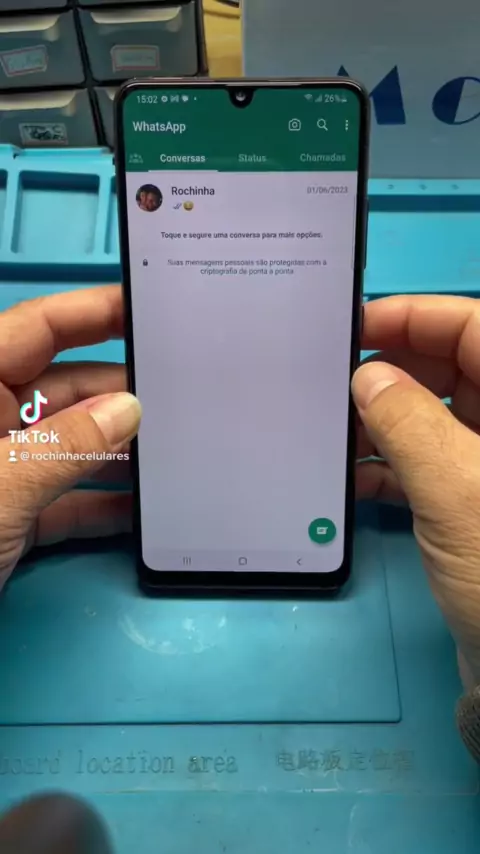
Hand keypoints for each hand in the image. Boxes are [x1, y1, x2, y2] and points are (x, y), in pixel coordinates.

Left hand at [0, 286, 140, 590]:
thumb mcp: (0, 486)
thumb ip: (67, 443)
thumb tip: (126, 410)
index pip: (37, 327)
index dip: (93, 311)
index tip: (143, 306)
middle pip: (62, 389)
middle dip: (118, 396)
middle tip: (177, 395)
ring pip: (68, 446)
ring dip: (116, 454)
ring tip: (169, 451)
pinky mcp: (6, 517)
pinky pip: (61, 498)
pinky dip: (97, 504)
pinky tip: (135, 509)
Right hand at [353, 295, 479, 687]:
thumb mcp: (457, 490)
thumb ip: (408, 422)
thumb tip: (368, 377)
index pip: (476, 328)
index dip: (417, 317)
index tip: (357, 326)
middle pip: (453, 369)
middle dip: (393, 371)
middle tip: (334, 382)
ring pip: (435, 418)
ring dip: (385, 423)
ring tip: (334, 432)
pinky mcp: (474, 505)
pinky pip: (429, 465)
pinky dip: (392, 466)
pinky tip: (353, 477)